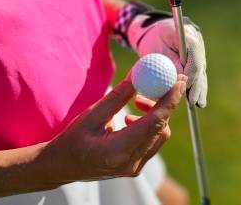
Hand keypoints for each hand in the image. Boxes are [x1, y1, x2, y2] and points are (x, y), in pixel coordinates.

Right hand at [38, 74, 186, 183]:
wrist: (62, 167)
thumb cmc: (73, 139)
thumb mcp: (92, 114)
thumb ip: (119, 95)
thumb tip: (139, 72)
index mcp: (117, 151)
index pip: (154, 123)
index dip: (170, 99)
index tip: (179, 80)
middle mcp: (131, 164)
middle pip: (161, 127)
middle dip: (166, 102)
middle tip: (165, 81)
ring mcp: (135, 168)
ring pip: (160, 135)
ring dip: (155, 113)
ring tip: (136, 102)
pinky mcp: (136, 167)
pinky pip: (153, 142)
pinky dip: (150, 125)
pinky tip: (130, 118)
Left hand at [127, 12, 207, 107]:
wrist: (158, 32)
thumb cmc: (154, 38)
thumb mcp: (157, 46)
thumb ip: (167, 61)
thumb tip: (177, 79)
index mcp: (189, 35)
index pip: (193, 54)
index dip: (191, 70)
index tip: (186, 83)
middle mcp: (197, 45)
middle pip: (199, 67)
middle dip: (197, 84)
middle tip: (193, 100)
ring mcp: (199, 54)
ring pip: (201, 74)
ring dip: (200, 89)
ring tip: (199, 104)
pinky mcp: (197, 63)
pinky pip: (198, 77)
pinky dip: (198, 89)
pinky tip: (199, 102)